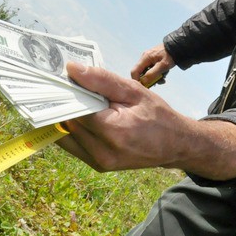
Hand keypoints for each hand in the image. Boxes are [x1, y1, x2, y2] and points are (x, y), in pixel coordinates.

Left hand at [57, 63, 235, 178]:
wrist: (175, 145)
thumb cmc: (157, 115)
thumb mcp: (133, 91)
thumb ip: (101, 80)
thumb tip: (71, 69)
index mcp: (114, 131)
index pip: (75, 110)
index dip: (66, 94)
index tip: (60, 80)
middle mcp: (103, 152)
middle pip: (67, 124)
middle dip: (64, 105)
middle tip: (63, 88)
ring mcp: (99, 162)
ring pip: (66, 136)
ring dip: (66, 118)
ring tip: (72, 101)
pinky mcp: (98, 166)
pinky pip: (74, 145)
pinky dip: (73, 130)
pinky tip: (80, 116)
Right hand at [131, 44, 174, 86]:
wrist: (178, 47)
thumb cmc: (171, 55)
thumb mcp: (163, 66)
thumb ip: (152, 74)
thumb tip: (143, 82)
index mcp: (145, 58)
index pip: (134, 71)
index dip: (137, 80)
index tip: (144, 87)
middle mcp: (144, 58)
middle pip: (140, 72)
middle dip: (148, 79)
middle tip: (157, 82)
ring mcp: (148, 59)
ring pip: (146, 72)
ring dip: (154, 77)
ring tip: (163, 79)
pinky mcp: (153, 60)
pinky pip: (151, 69)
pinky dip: (156, 73)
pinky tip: (163, 74)